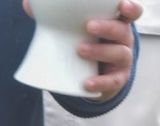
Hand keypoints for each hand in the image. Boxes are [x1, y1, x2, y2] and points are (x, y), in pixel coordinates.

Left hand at [19, 0, 140, 99]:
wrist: (92, 74)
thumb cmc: (86, 41)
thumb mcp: (75, 27)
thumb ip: (55, 14)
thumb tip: (28, 4)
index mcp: (116, 22)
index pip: (131, 12)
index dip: (130, 8)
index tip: (122, 6)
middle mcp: (123, 39)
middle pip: (123, 31)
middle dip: (108, 27)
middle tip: (88, 26)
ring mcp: (122, 60)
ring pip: (119, 54)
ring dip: (100, 51)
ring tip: (80, 50)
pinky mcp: (117, 79)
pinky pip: (112, 81)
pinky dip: (100, 82)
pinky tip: (87, 83)